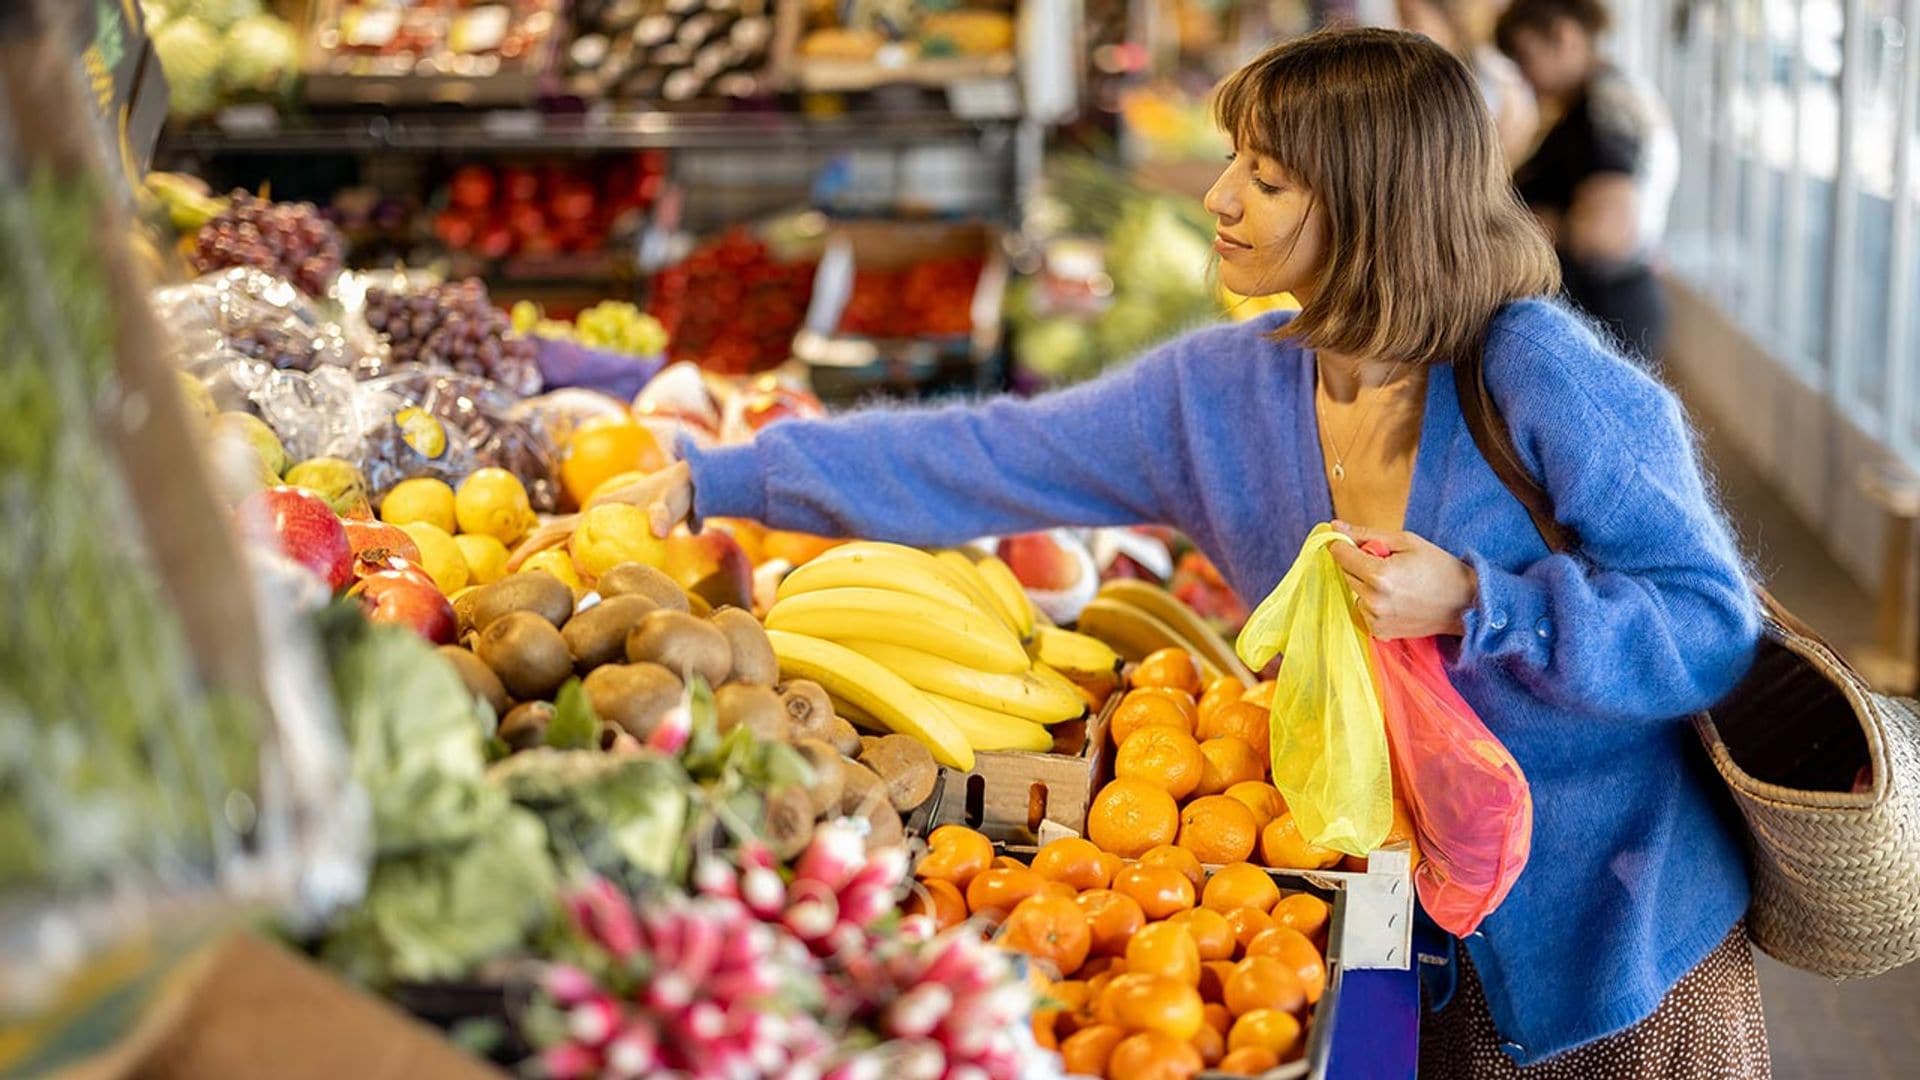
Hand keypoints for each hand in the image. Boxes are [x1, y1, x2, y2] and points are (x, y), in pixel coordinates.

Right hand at [505, 461, 693, 570]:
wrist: (688, 485)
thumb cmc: (677, 492)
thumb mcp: (670, 503)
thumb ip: (663, 515)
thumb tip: (657, 529)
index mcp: (599, 510)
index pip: (559, 530)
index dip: (537, 547)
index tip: (519, 567)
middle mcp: (594, 515)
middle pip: (554, 535)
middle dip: (530, 552)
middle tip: (507, 573)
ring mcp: (602, 522)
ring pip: (568, 542)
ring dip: (550, 558)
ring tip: (536, 583)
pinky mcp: (612, 530)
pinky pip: (589, 549)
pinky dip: (578, 563)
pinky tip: (576, 583)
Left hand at [1327, 522, 1478, 639]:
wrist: (1465, 603)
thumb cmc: (1439, 568)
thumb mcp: (1406, 541)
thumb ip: (1367, 534)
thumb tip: (1335, 527)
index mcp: (1378, 575)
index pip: (1340, 554)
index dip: (1343, 544)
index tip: (1350, 540)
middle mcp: (1373, 601)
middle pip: (1346, 572)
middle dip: (1359, 563)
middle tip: (1388, 561)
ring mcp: (1376, 619)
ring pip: (1354, 592)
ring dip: (1366, 584)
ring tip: (1396, 583)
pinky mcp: (1379, 632)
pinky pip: (1364, 609)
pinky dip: (1373, 602)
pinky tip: (1397, 599)